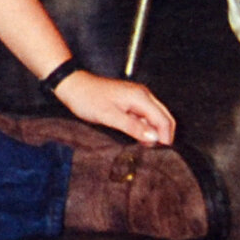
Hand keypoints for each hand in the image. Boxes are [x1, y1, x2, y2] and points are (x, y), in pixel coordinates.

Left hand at [55, 71, 173, 144]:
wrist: (73, 86)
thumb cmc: (87, 98)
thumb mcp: (109, 116)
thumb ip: (133, 127)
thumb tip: (154, 138)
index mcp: (140, 97)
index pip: (164, 120)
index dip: (166, 138)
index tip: (162, 154)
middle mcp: (143, 95)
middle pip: (164, 118)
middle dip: (163, 135)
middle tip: (155, 152)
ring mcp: (137, 98)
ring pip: (155, 118)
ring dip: (153, 133)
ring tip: (144, 147)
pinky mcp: (131, 102)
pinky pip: (145, 117)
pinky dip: (145, 128)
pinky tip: (137, 138)